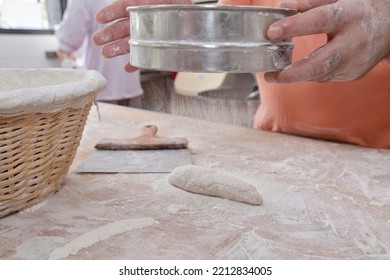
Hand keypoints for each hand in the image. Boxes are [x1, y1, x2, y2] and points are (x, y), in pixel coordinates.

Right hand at [92, 0, 191, 71]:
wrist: (203, 25)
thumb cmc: (184, 7)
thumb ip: (145, 1)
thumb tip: (156, 2)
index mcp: (146, 4)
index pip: (125, 6)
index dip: (111, 12)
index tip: (99, 19)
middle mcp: (145, 21)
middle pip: (124, 27)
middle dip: (109, 34)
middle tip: (96, 40)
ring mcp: (150, 36)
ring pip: (131, 42)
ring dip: (117, 48)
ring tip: (106, 54)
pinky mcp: (158, 50)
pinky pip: (146, 57)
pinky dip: (137, 63)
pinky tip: (127, 68)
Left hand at [264, 0, 389, 82]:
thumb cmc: (360, 9)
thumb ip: (309, 3)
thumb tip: (281, 7)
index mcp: (349, 15)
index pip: (319, 20)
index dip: (295, 27)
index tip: (272, 32)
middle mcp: (354, 41)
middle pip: (321, 63)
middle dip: (293, 73)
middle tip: (271, 75)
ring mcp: (355, 62)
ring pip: (320, 74)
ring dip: (297, 75)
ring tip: (278, 72)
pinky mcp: (353, 74)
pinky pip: (326, 76)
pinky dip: (311, 73)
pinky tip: (303, 69)